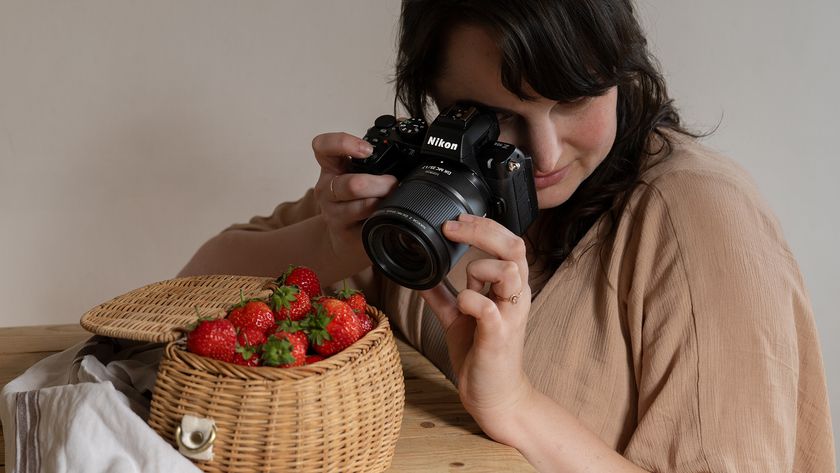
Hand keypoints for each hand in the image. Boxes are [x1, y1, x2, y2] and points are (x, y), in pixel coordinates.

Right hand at [311, 132, 397, 265]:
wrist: (344, 236)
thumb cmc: (356, 200)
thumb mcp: (360, 174)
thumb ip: (374, 161)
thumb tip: (411, 148)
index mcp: (332, 167)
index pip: (323, 146)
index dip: (343, 144)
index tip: (367, 150)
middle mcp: (327, 188)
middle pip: (351, 183)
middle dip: (380, 184)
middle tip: (393, 183)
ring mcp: (333, 211)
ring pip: (359, 205)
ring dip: (382, 202)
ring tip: (392, 200)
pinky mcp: (342, 231)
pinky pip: (364, 224)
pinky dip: (379, 218)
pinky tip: (384, 216)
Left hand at [420, 213, 533, 439]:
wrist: (495, 395)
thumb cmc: (482, 353)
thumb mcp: (458, 317)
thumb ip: (442, 294)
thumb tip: (420, 273)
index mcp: (509, 287)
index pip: (509, 242)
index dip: (483, 226)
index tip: (456, 222)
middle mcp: (515, 296)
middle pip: (515, 246)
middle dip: (482, 231)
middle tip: (453, 229)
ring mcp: (510, 315)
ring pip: (509, 270)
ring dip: (480, 267)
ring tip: (465, 283)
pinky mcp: (498, 336)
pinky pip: (487, 307)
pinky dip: (470, 299)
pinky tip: (462, 306)